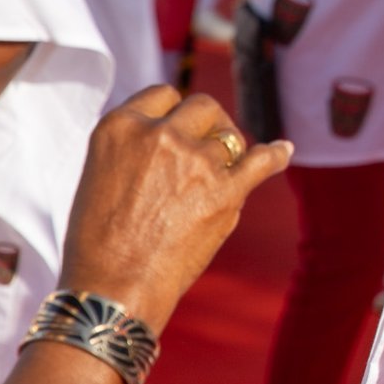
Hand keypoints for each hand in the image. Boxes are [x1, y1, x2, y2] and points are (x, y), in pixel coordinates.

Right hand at [56, 86, 292, 335]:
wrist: (112, 289)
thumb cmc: (99, 242)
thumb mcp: (101, 175)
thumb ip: (137, 149)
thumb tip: (181, 137)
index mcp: (119, 127)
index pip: (164, 94)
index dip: (175, 112)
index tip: (181, 127)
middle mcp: (158, 134)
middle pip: (203, 106)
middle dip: (208, 123)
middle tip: (207, 147)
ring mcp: (194, 160)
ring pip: (230, 136)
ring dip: (228, 153)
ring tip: (220, 174)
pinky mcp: (225, 189)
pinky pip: (263, 160)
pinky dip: (276, 155)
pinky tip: (283, 151)